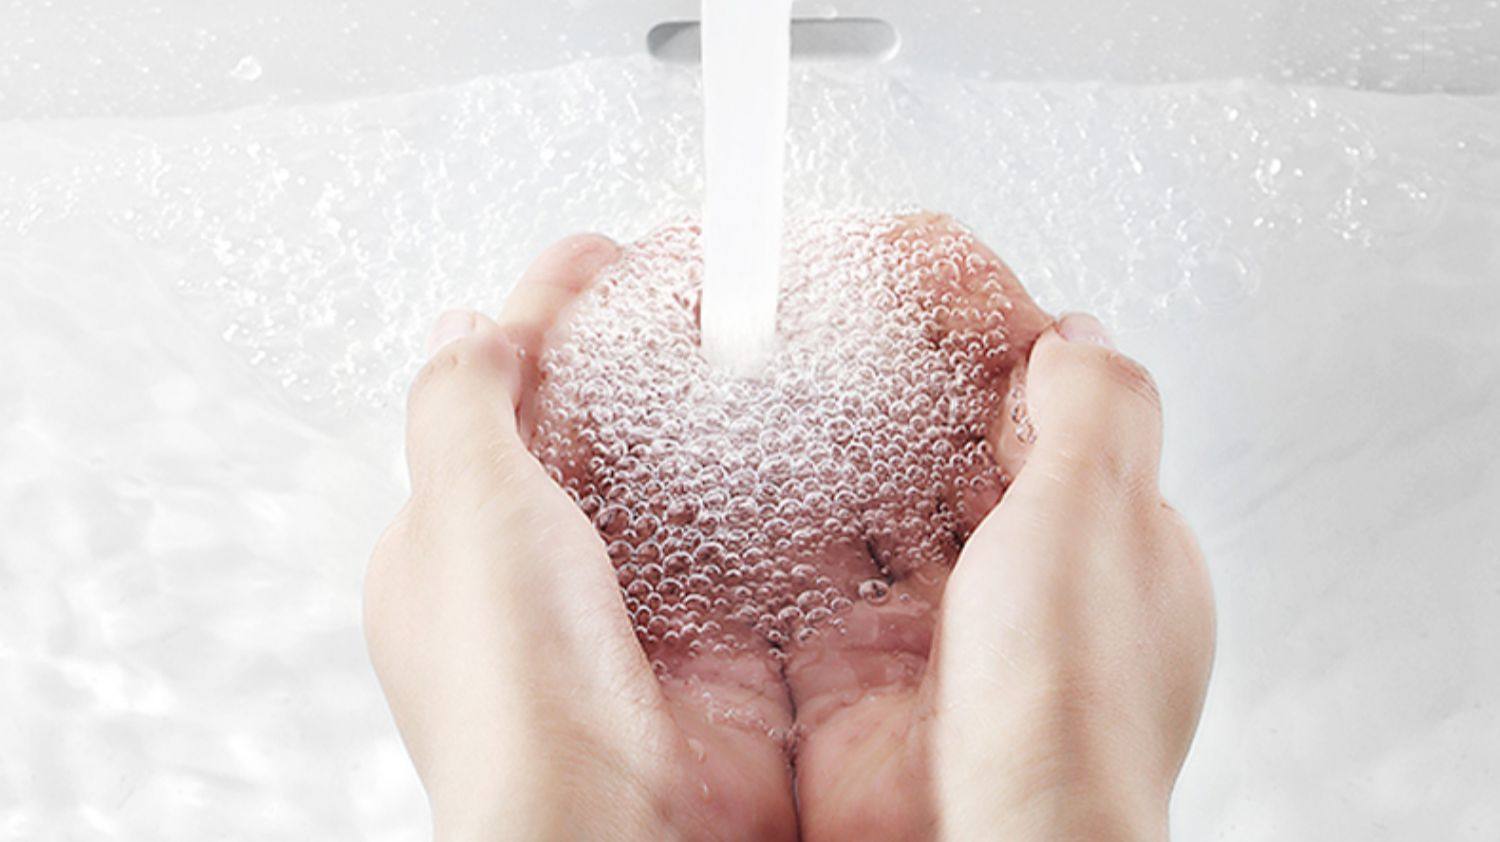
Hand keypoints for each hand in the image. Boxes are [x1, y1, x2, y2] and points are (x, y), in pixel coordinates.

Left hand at [363, 235, 798, 840]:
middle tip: (697, 277)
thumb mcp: (464, 513)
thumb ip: (461, 406)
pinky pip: (738, 542)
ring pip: (669, 478)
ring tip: (751, 331)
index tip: (599, 253)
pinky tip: (792, 434)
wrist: (609, 830)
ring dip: (706, 407)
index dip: (550, 316)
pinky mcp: (708, 651)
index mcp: (456, 547)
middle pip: (594, 431)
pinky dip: (761, 483)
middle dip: (640, 350)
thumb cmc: (515, 695)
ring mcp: (627, 614)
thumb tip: (468, 325)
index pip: (503, 398)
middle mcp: (539, 581)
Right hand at [772, 220, 1215, 840]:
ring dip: (825, 424)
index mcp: (1102, 538)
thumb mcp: (1100, 521)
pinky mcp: (854, 670)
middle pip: (946, 435)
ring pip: (872, 493)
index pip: (1036, 394)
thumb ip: (1096, 409)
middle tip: (827, 290)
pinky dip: (775, 508)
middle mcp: (1020, 582)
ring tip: (772, 351)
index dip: (974, 317)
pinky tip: (742, 458)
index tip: (915, 255)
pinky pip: (807, 566)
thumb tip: (1074, 332)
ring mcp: (934, 626)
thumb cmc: (1068, 718)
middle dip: (889, 359)